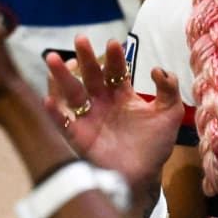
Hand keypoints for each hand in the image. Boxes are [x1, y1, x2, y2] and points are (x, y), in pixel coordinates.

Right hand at [45, 36, 179, 193]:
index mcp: (122, 94)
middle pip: (90, 75)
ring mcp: (88, 118)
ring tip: (53, 59)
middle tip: (80, 40)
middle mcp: (102, 102)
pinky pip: (62, 122)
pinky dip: (54, 112)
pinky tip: (48, 100)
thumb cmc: (154, 146)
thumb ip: (169, 89)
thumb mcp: (169, 114)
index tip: (114, 45)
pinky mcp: (78, 137)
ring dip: (61, 76)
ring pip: (71, 92)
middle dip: (86, 58)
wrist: (143, 177)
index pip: (116, 70)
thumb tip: (158, 69)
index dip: (115, 58)